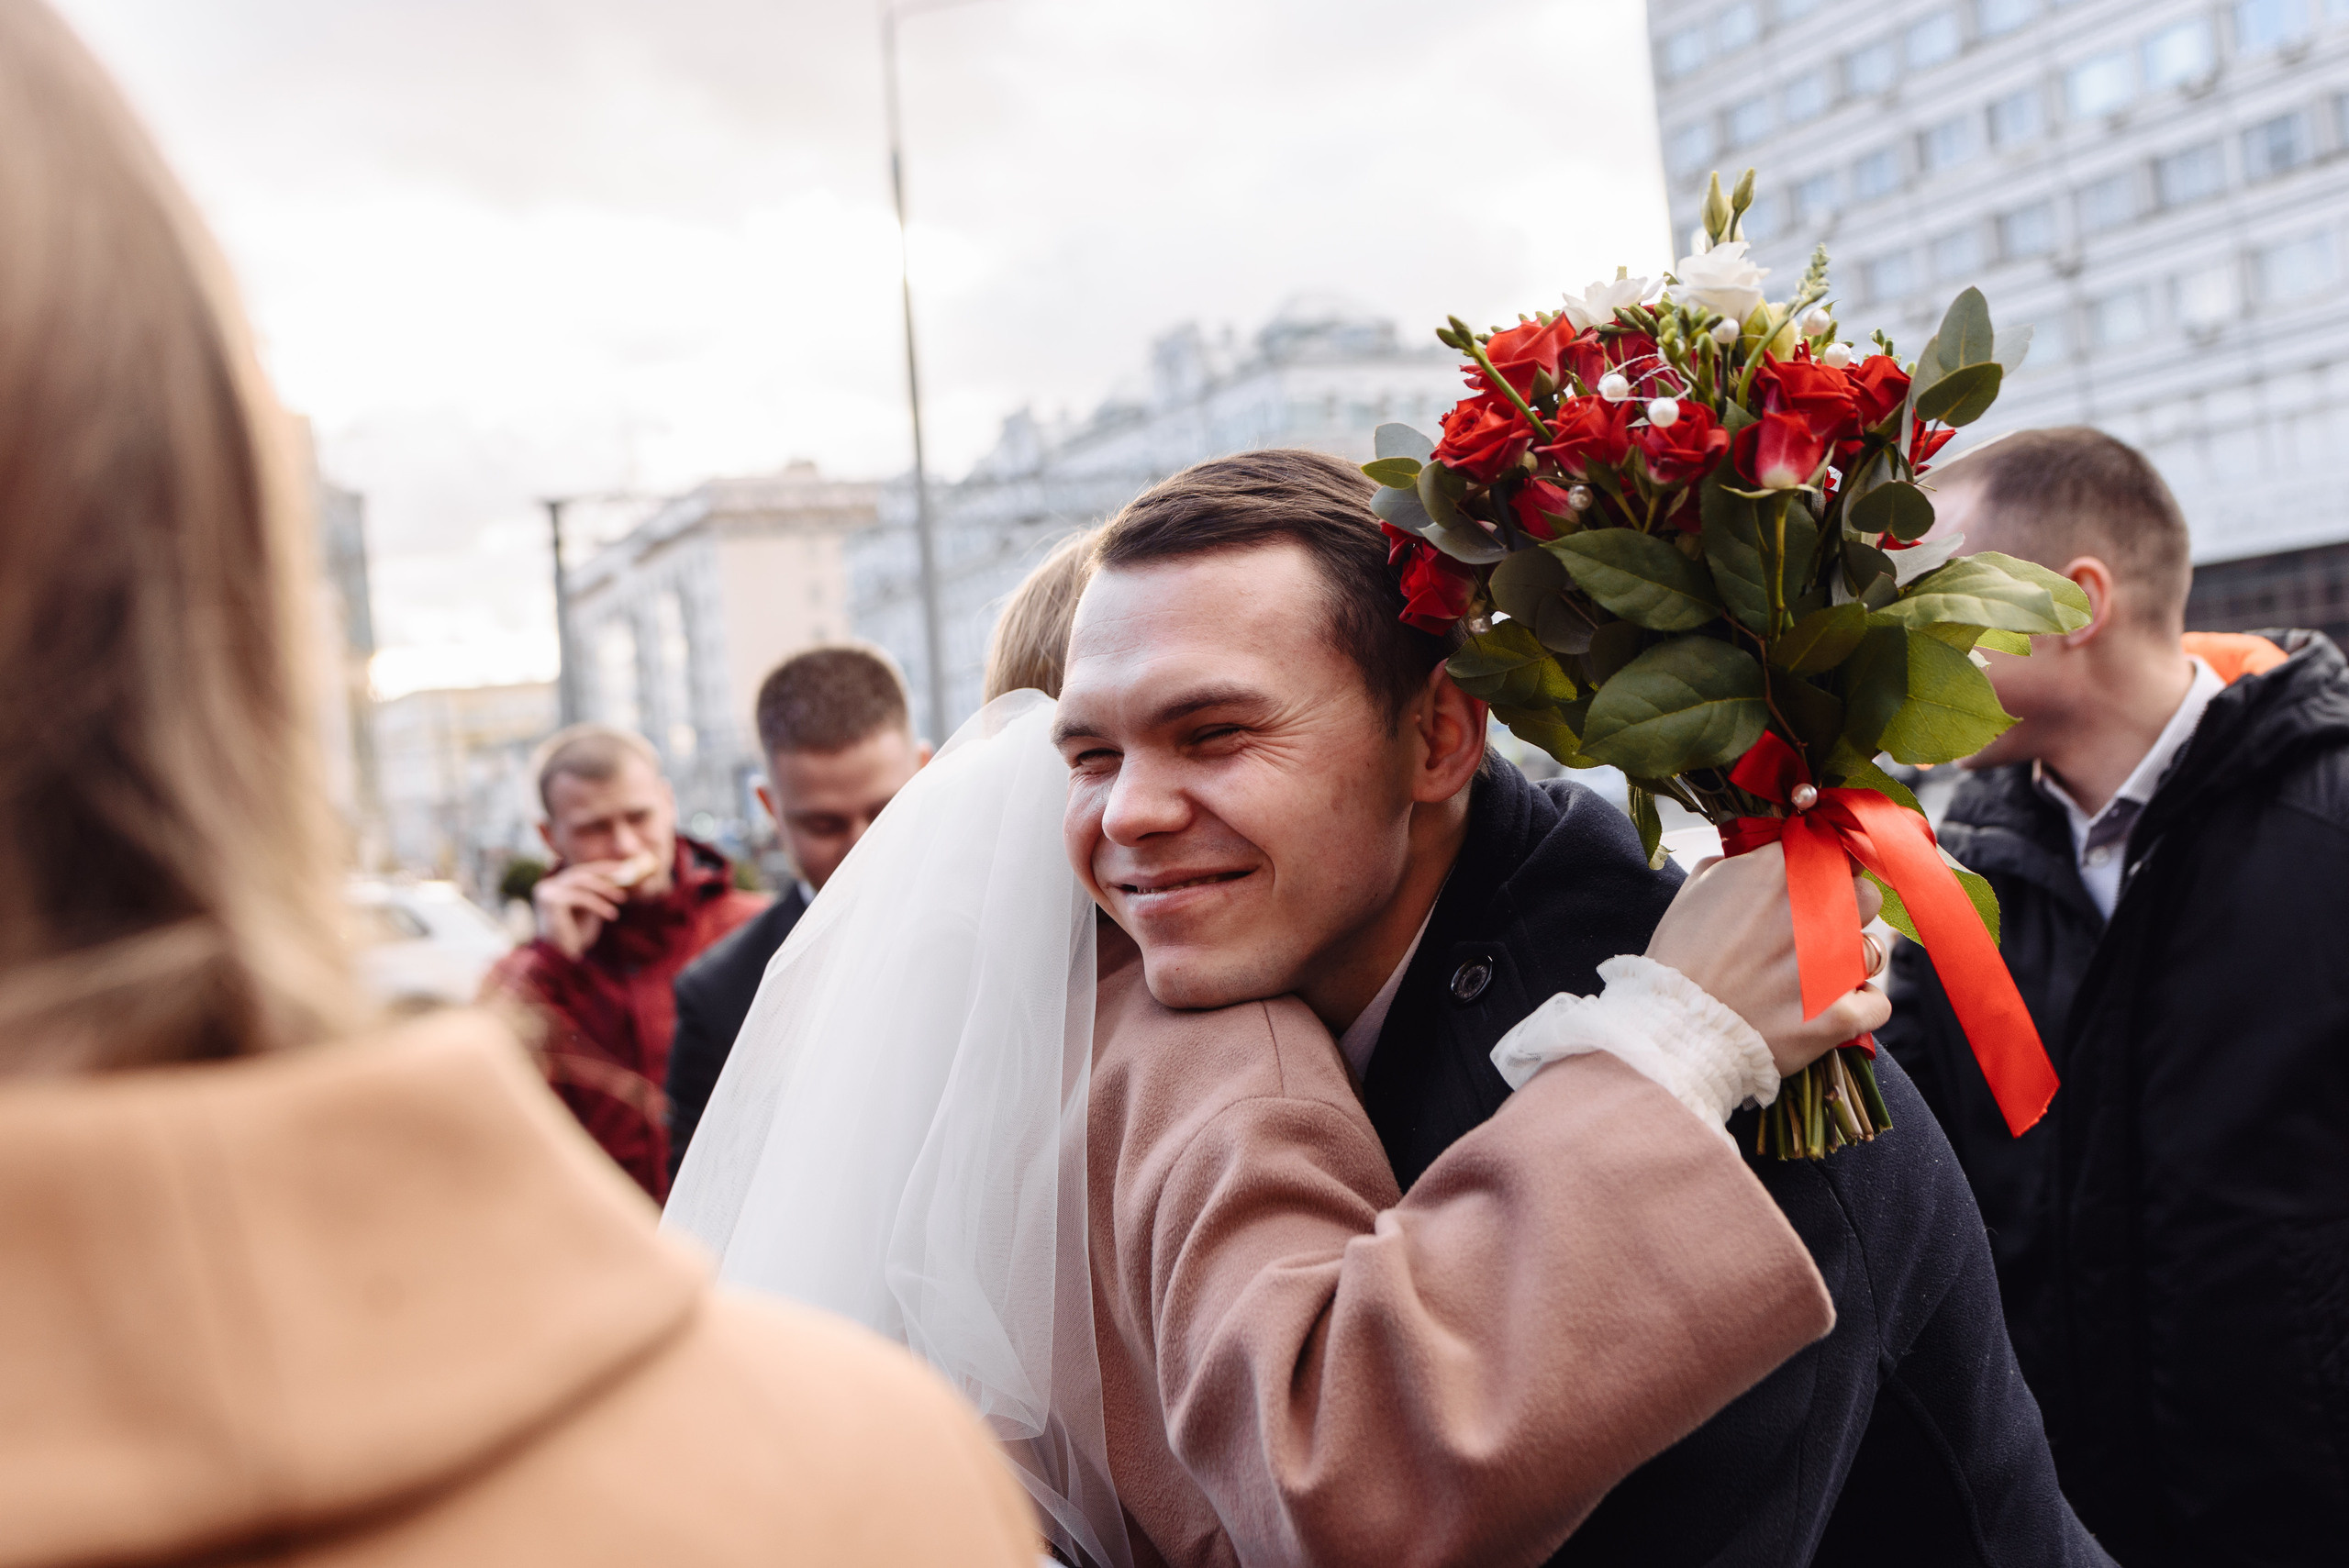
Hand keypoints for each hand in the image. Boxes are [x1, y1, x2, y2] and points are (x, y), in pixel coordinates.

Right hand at [533, 862, 628, 959]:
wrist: (560, 960)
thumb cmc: (575, 938)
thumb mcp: (589, 910)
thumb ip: (595, 894)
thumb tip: (616, 877)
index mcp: (552, 887)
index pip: (578, 872)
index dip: (600, 868)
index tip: (621, 868)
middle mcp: (546, 887)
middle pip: (579, 872)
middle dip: (604, 873)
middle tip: (626, 876)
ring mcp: (546, 893)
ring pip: (581, 882)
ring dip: (605, 889)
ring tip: (622, 899)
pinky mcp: (551, 902)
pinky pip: (581, 897)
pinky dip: (599, 904)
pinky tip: (612, 915)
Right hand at [1643, 844, 1889, 1077]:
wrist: (1672, 1028)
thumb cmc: (1677, 958)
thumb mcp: (1695, 889)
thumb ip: (1737, 863)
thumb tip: (1763, 856)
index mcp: (1779, 871)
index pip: (1833, 851)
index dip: (1827, 870)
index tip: (1814, 885)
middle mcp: (1816, 910)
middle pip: (1867, 895)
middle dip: (1848, 912)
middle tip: (1817, 934)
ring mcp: (1833, 964)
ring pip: (1874, 950)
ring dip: (1849, 962)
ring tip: (1814, 979)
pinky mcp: (1840, 1014)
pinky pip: (1878, 1004)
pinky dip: (1858, 1009)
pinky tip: (1830, 1010)